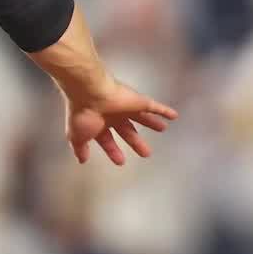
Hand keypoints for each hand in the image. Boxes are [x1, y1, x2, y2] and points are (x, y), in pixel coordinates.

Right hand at [63, 79, 178, 165]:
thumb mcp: (77, 136)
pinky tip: (174, 116)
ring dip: (152, 123)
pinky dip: (164, 111)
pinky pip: (155, 106)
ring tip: (162, 129)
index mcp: (98, 123)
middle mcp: (112, 114)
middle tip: (146, 153)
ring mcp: (126, 107)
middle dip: (136, 142)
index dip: (113, 151)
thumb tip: (82, 160)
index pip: (108, 140)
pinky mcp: (139, 101)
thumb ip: (80, 148)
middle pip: (127, 130)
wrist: (90, 92)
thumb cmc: (83, 114)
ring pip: (142, 116)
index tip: (121, 162)